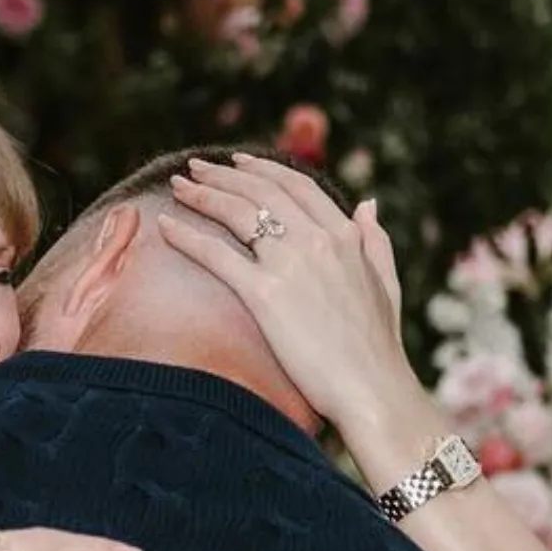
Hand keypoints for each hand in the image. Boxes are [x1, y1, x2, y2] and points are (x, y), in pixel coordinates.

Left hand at [158, 153, 422, 439]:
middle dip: (222, 174)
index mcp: (344, 235)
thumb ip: (376, 240)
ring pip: (237, 213)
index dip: (262, 168)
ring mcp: (290, 264)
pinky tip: (165, 226)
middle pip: (260, 191)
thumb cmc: (378, 346)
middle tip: (194, 167)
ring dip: (202, 194)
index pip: (296, 185)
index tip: (238, 162)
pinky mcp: (265, 295)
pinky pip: (217, 255)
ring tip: (176, 186)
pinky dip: (187, 236)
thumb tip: (369, 203)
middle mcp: (316, 240)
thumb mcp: (386, 283)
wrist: (372, 388)